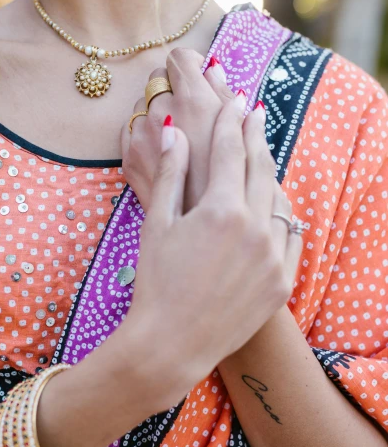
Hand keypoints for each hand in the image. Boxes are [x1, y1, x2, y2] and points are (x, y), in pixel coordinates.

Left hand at [121, 48, 234, 210]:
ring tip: (179, 138)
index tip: (199, 81)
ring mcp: (141, 136)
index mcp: (194, 101)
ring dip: (157, 112)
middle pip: (158, 78)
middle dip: (173, 90)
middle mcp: (163, 112)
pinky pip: (130, 130)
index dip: (191, 67)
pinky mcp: (129, 159)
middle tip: (192, 113)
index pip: (179, 58)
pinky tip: (163, 153)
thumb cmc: (232, 185)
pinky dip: (144, 135)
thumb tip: (214, 69)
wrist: (203, 236)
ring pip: (141, 104)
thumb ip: (224, 96)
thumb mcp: (240, 137)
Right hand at [123, 98, 301, 409]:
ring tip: (261, 155)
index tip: (233, 101)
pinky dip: (283, 215)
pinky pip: (292, 235)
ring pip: (280, 199)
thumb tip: (172, 131)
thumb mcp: (156, 226)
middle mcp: (256, 229)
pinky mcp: (283, 281)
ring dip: (269, 173)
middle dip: (254, 135)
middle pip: (260, 167)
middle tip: (252, 111)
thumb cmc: (156, 285)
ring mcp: (274, 256)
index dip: (230, 122)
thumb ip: (168, 174)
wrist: (172, 345)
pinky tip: (274, 205)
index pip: (230, 151)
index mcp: (221, 210)